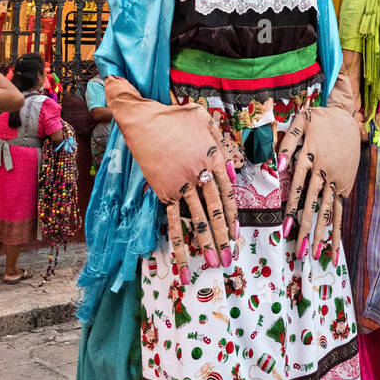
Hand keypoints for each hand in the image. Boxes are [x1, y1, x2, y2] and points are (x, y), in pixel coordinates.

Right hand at [104, 77, 238, 283]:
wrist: (143, 120)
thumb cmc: (174, 117)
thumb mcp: (205, 120)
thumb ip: (221, 142)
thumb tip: (232, 168)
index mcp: (213, 157)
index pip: (227, 193)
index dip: (233, 214)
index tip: (236, 234)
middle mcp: (200, 174)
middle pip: (216, 210)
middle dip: (223, 236)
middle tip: (230, 258)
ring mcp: (182, 185)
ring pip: (197, 219)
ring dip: (206, 242)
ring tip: (214, 263)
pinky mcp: (164, 191)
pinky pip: (173, 220)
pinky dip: (178, 240)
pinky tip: (182, 258)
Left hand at [278, 106, 360, 264]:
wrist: (348, 118)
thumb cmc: (320, 120)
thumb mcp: (302, 121)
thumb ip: (288, 142)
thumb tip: (279, 166)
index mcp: (312, 157)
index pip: (300, 187)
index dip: (293, 208)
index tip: (287, 228)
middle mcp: (325, 172)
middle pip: (315, 204)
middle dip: (307, 228)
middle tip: (301, 250)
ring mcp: (336, 179)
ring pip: (328, 210)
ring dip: (322, 232)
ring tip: (316, 253)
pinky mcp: (345, 184)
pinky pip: (339, 208)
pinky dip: (336, 227)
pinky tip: (334, 245)